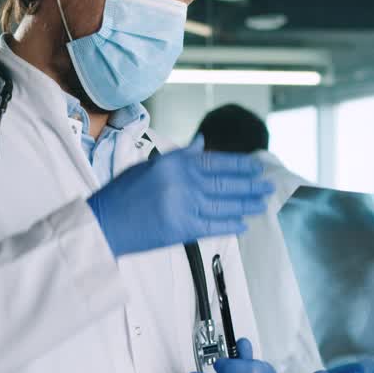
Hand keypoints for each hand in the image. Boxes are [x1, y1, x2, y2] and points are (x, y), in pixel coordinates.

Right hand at [88, 136, 271, 256]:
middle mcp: (183, 181)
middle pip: (225, 182)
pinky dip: (231, 225)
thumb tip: (202, 143)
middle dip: (250, 184)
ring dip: (247, 204)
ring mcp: (185, 205)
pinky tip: (244, 223)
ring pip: (224, 204)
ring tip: (263, 203)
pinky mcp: (183, 228)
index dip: (239, 164)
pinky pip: (214, 226)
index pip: (215, 161)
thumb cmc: (123, 194)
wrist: (105, 224)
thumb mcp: (149, 166)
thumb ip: (180, 155)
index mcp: (175, 163)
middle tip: (268, 184)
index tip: (256, 165)